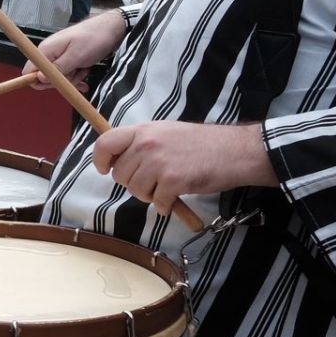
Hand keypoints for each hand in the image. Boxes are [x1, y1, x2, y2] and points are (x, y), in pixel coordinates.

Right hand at [29, 11, 125, 90]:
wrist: (110, 29)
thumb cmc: (94, 39)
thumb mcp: (77, 56)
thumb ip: (57, 68)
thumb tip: (38, 78)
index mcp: (46, 50)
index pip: (28, 71)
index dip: (39, 81)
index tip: (56, 82)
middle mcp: (49, 53)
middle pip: (43, 77)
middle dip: (60, 80)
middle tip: (75, 73)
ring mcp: (58, 55)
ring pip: (57, 77)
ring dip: (71, 78)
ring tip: (83, 69)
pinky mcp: (66, 58)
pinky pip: (65, 73)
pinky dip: (76, 76)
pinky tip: (85, 74)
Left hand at [92, 122, 275, 217]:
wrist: (235, 151)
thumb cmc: (202, 143)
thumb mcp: (166, 132)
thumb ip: (142, 142)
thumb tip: (119, 160)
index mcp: (143, 130)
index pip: (105, 143)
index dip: (99, 159)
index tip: (104, 169)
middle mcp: (147, 145)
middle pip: (119, 173)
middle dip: (132, 182)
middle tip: (151, 182)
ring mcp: (158, 163)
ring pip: (135, 190)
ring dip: (148, 195)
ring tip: (165, 188)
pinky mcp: (172, 181)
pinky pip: (156, 202)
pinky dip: (163, 206)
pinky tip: (173, 199)